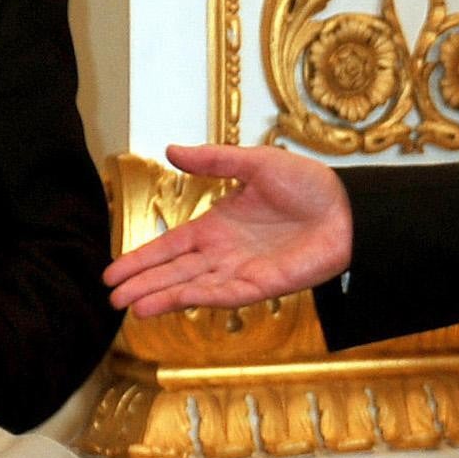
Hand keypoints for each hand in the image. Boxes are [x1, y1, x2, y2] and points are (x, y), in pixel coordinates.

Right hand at [103, 144, 351, 316]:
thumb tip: (170, 149)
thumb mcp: (255, 163)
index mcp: (217, 226)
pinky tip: (171, 301)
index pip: (169, 247)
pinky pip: (223, 294)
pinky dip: (196, 297)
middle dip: (143, 284)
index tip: (112, 273)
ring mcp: (241, 271)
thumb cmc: (309, 185)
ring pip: (192, 287)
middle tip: (110, 297)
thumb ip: (213, 160)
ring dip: (162, 297)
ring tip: (130, 307)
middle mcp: (224, 253)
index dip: (141, 259)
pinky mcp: (262, 286)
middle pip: (174, 272)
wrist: (348, 209)